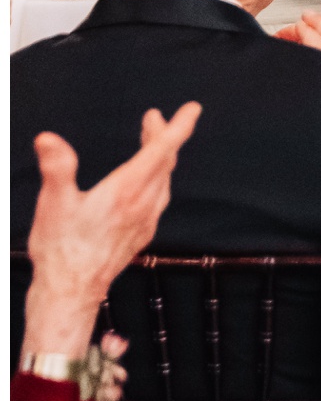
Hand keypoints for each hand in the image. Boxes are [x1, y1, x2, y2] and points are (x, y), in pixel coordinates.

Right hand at [22, 104, 200, 356]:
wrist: (73, 292)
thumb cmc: (61, 249)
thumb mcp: (53, 204)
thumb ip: (56, 168)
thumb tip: (48, 138)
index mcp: (127, 191)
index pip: (162, 151)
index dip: (178, 127)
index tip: (193, 108)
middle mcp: (144, 205)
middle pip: (164, 162)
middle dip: (163, 135)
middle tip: (153, 117)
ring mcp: (146, 221)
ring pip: (164, 180)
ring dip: (161, 157)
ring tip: (152, 141)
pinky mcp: (142, 234)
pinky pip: (159, 198)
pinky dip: (157, 178)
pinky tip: (147, 181)